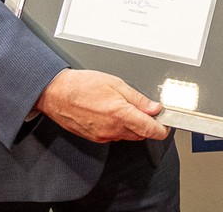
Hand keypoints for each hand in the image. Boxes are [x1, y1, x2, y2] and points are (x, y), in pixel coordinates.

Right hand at [34, 69, 170, 142]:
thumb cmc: (82, 85)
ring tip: (124, 107)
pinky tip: (111, 113)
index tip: (166, 124)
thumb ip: (137, 98)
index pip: (150, 130)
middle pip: (141, 134)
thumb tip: (154, 108)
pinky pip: (115, 136)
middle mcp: (113, 128)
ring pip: (128, 136)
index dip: (162, 129)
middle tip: (146, 110)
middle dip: (147, 125)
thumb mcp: (115, 83)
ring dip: (132, 126)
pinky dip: (119, 128)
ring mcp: (104, 135)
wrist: (57, 94)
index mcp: (120, 113)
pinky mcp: (96, 138)